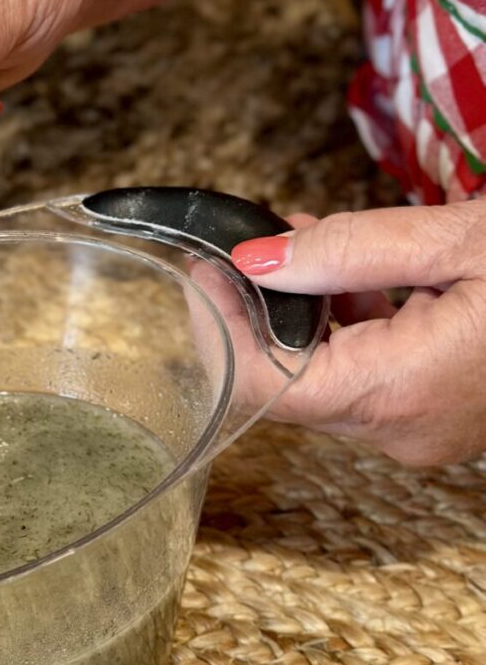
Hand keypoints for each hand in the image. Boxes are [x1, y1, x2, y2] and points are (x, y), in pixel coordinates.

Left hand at [231, 199, 485, 464]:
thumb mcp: (457, 242)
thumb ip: (348, 250)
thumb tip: (254, 261)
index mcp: (397, 392)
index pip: (261, 383)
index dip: (222, 325)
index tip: (207, 268)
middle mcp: (399, 428)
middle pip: (283, 379)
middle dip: (255, 306)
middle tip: (249, 242)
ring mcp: (418, 427)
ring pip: (319, 374)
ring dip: (299, 308)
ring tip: (304, 237)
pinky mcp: (432, 413)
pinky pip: (362, 374)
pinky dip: (344, 324)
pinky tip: (350, 272)